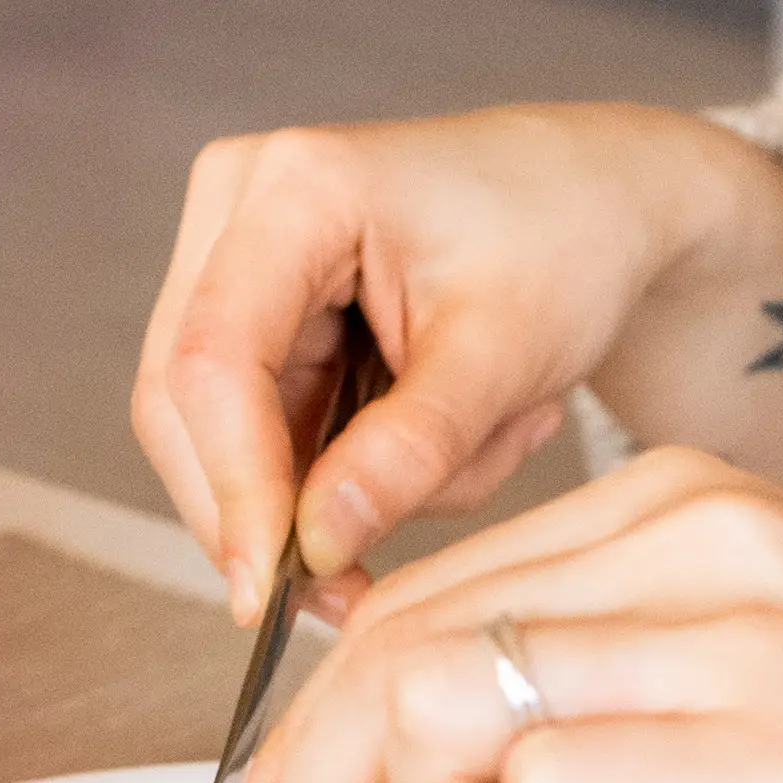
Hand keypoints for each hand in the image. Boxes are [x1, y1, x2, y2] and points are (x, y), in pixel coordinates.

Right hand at [135, 107, 782, 622]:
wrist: (596, 203)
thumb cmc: (564, 243)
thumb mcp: (503, 355)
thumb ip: (408, 451)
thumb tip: (313, 547)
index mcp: (293, 186)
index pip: (215, 359)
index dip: (233, 485)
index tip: (267, 589)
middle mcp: (239, 208)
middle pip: (186, 402)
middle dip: (268, 511)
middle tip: (354, 595)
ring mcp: (238, 261)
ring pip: (223, 433)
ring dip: (332, 490)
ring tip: (481, 446)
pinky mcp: (263, 316)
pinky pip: (269, 433)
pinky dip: (353, 470)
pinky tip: (458, 434)